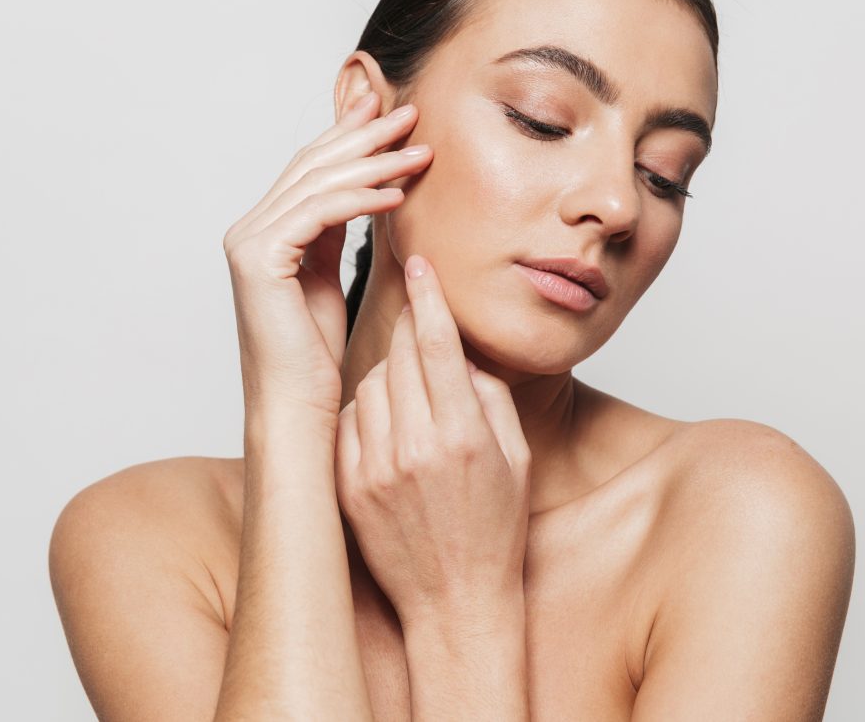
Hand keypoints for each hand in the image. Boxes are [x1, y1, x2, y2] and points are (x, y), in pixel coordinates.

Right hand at [222, 93, 431, 430]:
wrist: (295, 407)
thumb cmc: (313, 357)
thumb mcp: (325, 280)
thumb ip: (332, 234)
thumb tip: (360, 192)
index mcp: (262, 232)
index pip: (309, 169)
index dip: (348, 136)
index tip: (388, 114)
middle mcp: (248, 230)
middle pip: (313, 165)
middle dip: (364, 135)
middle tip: (410, 113)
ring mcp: (249, 242)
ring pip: (319, 183)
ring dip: (374, 162)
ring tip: (419, 151)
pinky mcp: (260, 258)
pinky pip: (320, 213)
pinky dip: (361, 198)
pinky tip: (398, 192)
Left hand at [334, 254, 531, 624]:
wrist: (454, 602)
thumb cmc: (493, 531)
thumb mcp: (515, 458)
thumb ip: (489, 396)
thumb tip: (459, 350)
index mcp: (462, 435)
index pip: (437, 343)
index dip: (428, 296)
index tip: (419, 262)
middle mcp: (413, 447)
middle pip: (400, 354)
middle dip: (411, 328)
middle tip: (420, 318)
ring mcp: (374, 467)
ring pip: (370, 381)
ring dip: (391, 372)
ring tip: (415, 396)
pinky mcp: (348, 484)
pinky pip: (349, 419)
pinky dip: (367, 409)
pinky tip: (389, 425)